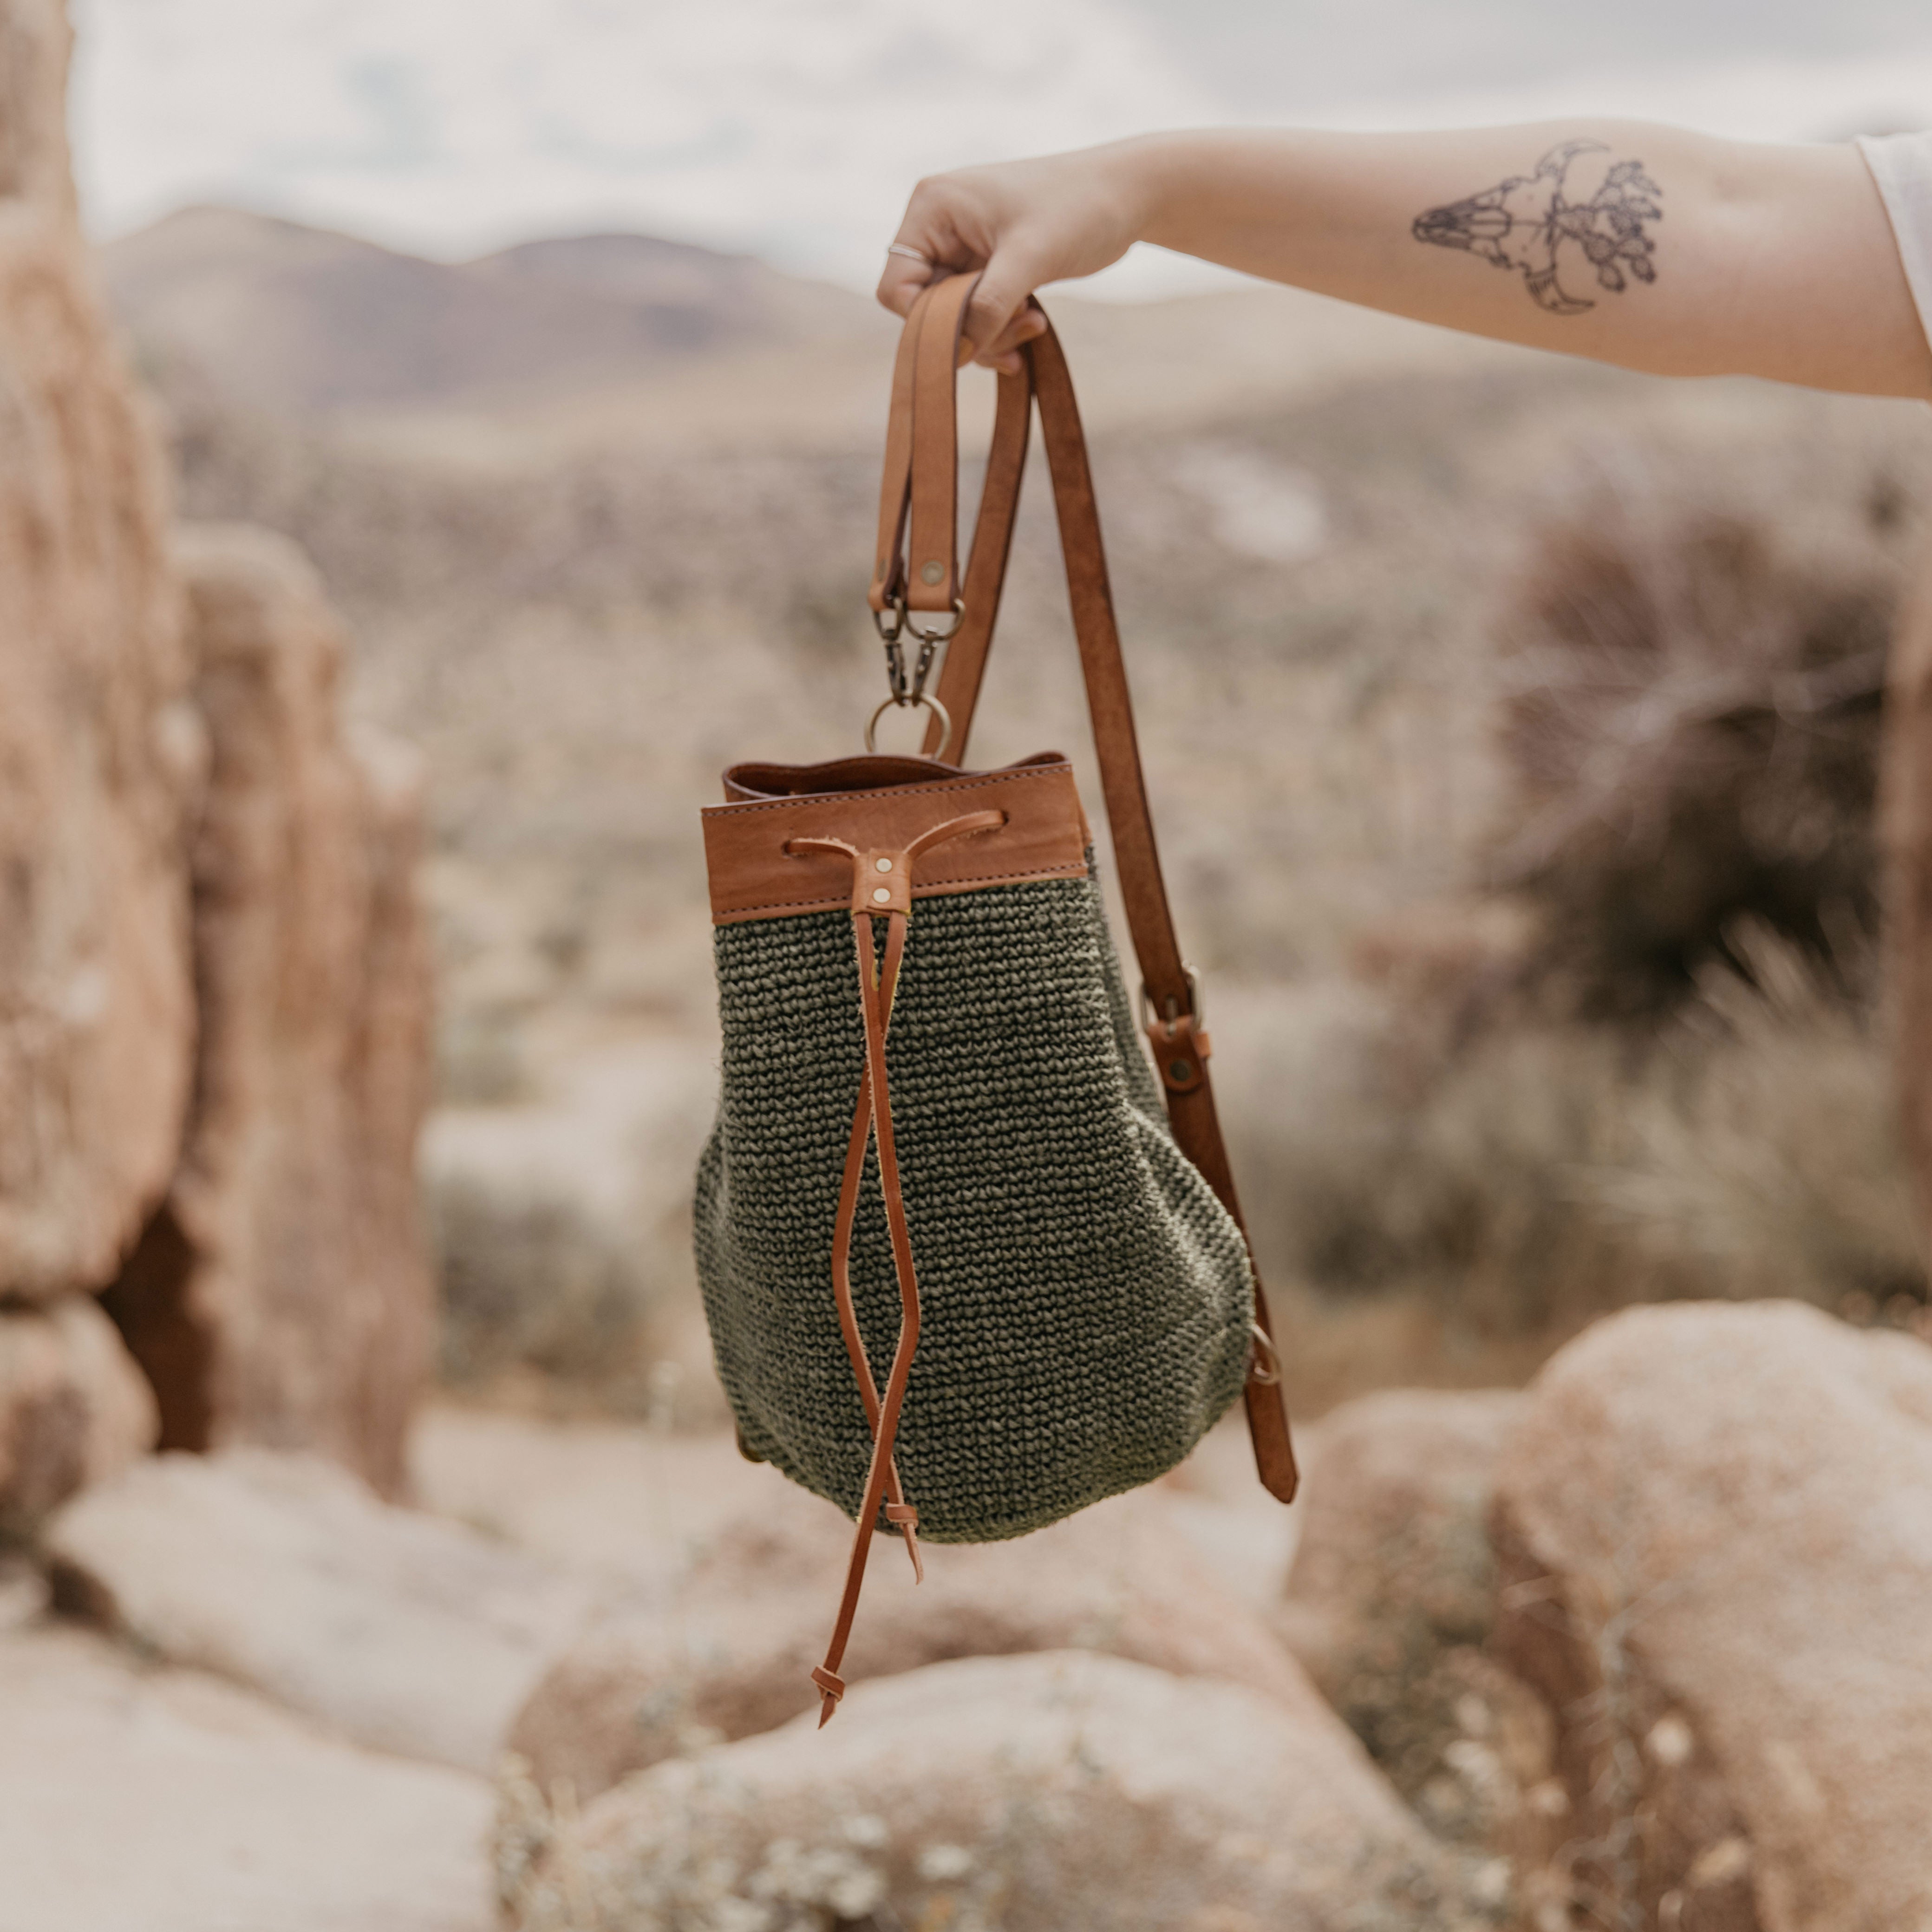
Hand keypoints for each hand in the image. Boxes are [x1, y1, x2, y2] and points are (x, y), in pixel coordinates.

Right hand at [877, 143, 1151, 370]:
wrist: (1127, 194)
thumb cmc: (1079, 209)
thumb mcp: (1029, 258)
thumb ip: (987, 305)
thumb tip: (958, 351)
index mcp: (933, 208)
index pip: (898, 288)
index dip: (929, 323)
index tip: (975, 333)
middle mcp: (939, 226)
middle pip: (926, 308)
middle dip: (970, 330)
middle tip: (1022, 327)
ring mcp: (963, 247)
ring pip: (953, 319)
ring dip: (991, 334)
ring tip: (1035, 324)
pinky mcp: (988, 266)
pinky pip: (977, 315)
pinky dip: (1000, 330)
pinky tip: (1033, 328)